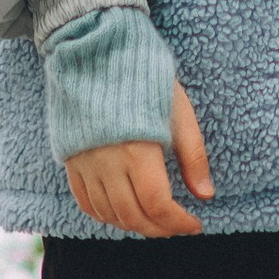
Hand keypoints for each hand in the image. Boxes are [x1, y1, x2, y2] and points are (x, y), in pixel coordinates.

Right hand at [66, 83, 214, 237]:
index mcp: (138, 151)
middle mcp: (107, 163)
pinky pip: (86, 202)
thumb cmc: (143, 74)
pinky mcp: (72, 159)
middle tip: (178, 227)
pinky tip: (122, 213)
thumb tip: (206, 195)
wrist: (95, 48)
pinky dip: (106, 216)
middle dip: (159, 229)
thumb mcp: (178, 110)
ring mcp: (85, 164)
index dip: (178, 223)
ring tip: (155, 221)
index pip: (157, 205)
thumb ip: (192, 155)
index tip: (194, 224)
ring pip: (109, 214)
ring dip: (134, 225)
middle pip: (132, 216)